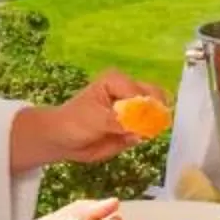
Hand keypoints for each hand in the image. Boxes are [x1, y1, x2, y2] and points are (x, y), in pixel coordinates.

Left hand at [19, 70, 166, 166]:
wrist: (63, 139)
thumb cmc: (75, 122)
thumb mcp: (95, 120)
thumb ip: (119, 122)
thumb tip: (140, 129)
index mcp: (117, 80)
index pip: (141, 92)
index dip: (146, 108)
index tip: (142, 124)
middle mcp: (129, 90)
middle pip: (155, 97)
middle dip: (156, 113)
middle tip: (151, 129)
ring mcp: (133, 108)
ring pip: (155, 114)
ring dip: (150, 126)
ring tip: (133, 135)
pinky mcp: (134, 124)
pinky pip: (147, 130)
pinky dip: (143, 136)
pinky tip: (128, 139)